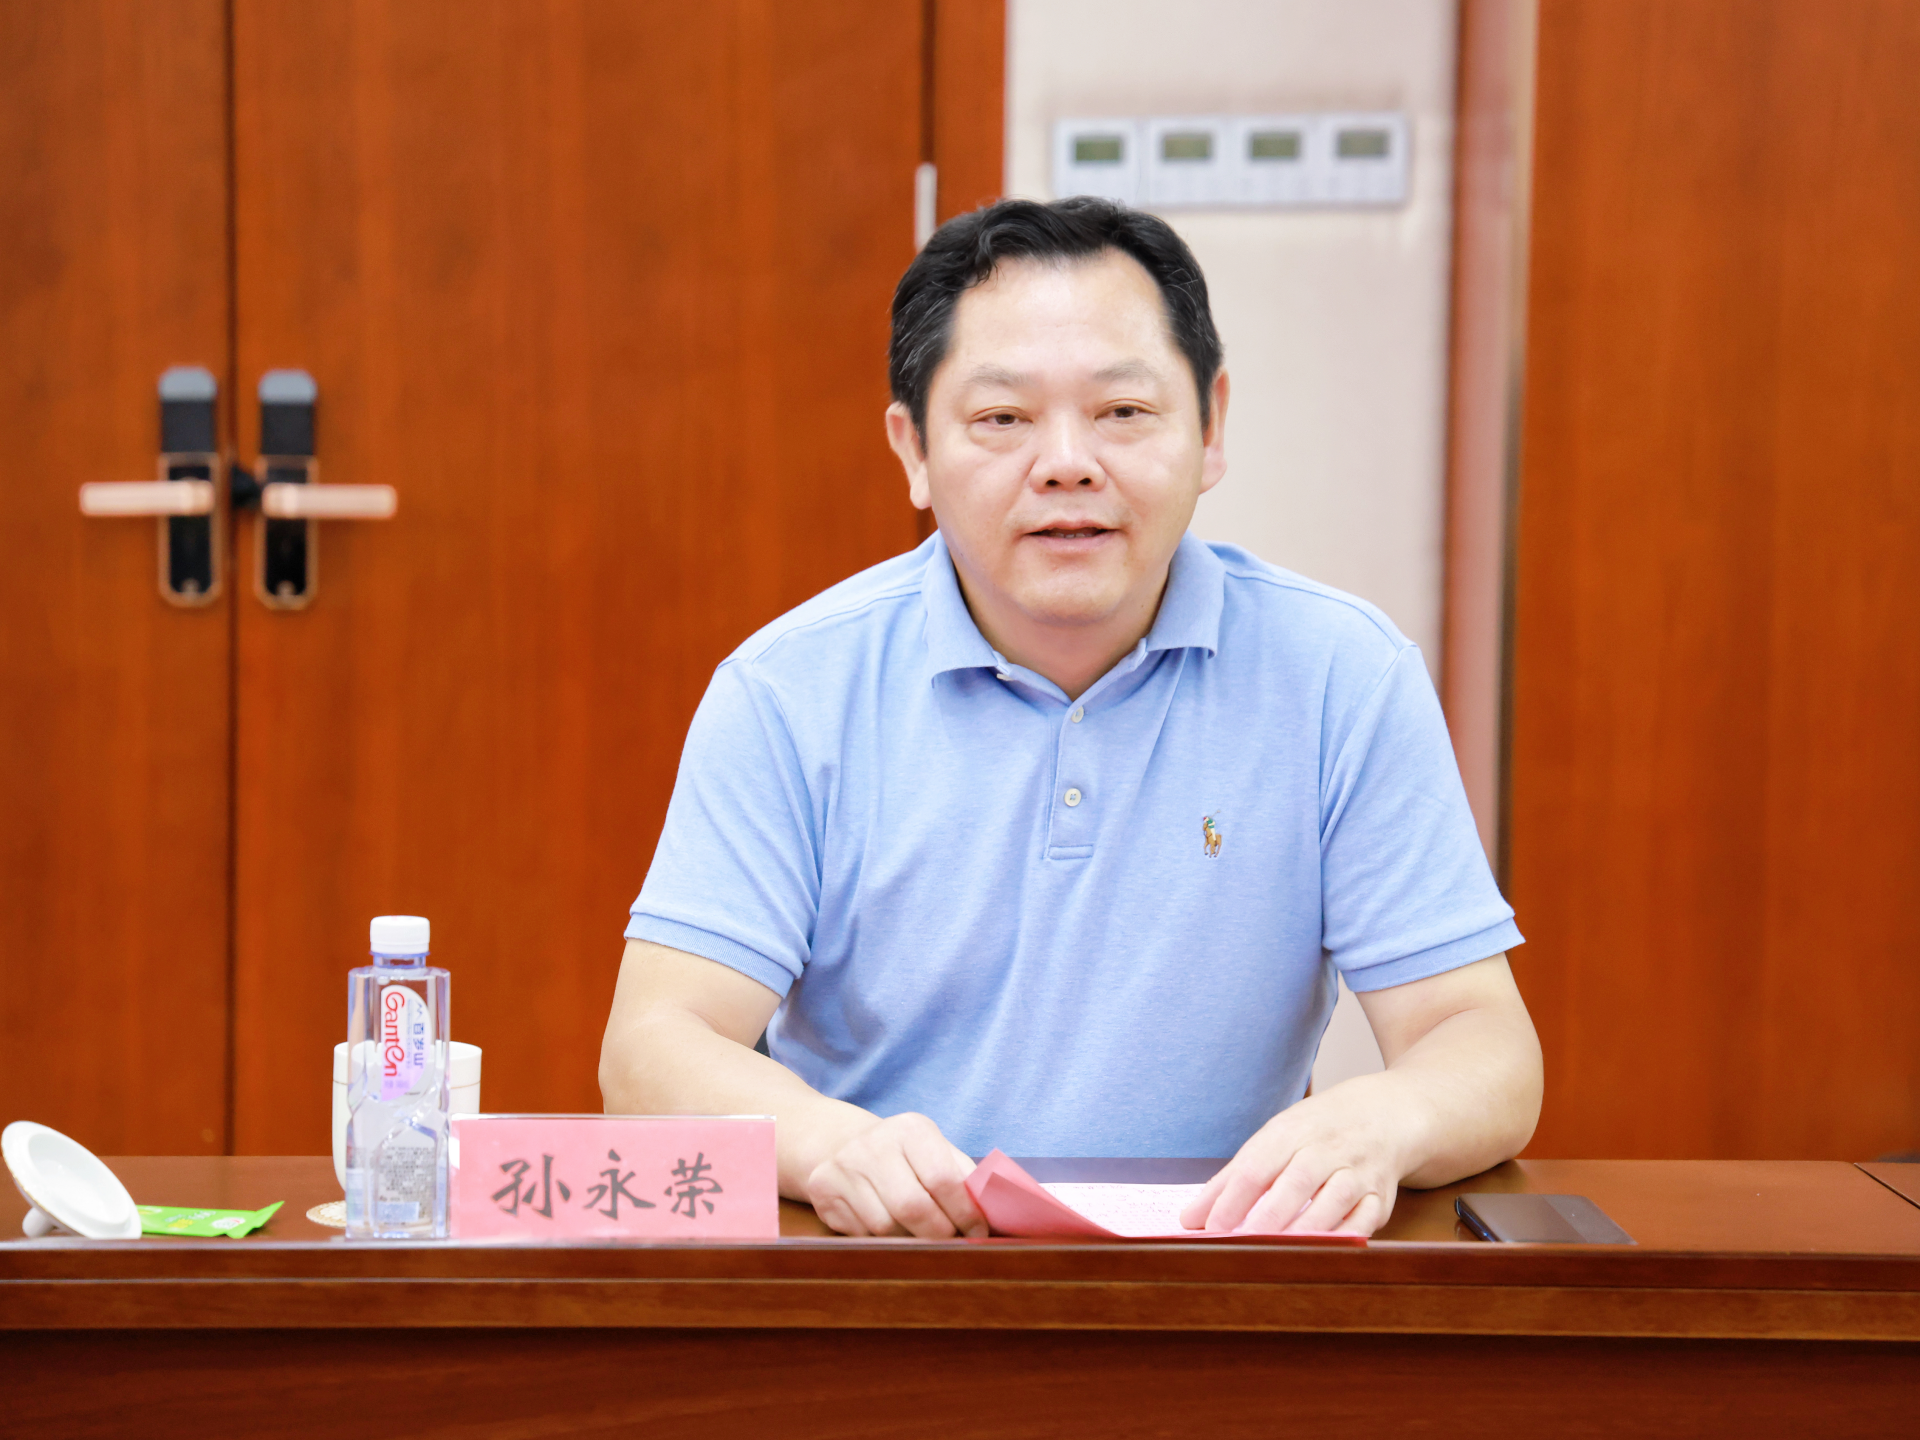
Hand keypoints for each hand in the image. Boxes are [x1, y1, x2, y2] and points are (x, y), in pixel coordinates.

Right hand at [805, 1112, 985, 1238]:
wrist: (841, 1143)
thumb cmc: (904, 1156)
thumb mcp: (936, 1151)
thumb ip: (964, 1177)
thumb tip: (993, 1212)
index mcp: (912, 1130)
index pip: (944, 1179)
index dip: (965, 1213)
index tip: (977, 1232)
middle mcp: (874, 1143)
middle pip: (913, 1208)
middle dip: (939, 1235)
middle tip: (951, 1244)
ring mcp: (844, 1166)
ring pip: (885, 1227)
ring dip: (909, 1241)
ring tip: (919, 1236)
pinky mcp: (823, 1190)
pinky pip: (860, 1233)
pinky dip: (879, 1240)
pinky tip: (886, 1228)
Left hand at [1179, 1077, 1419, 1235]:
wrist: (1384, 1113)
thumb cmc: (1316, 1131)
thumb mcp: (1274, 1139)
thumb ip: (1232, 1180)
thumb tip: (1191, 1218)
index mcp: (1292, 1131)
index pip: (1257, 1166)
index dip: (1233, 1198)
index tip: (1211, 1228)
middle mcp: (1327, 1148)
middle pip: (1297, 1180)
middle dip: (1269, 1214)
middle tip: (1242, 1243)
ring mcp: (1357, 1170)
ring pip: (1336, 1198)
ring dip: (1308, 1227)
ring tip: (1280, 1252)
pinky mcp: (1380, 1196)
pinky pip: (1367, 1218)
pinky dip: (1348, 1236)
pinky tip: (1325, 1252)